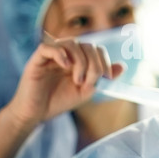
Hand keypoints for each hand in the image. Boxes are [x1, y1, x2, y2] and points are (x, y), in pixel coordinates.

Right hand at [6, 37, 124, 128]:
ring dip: (80, 61)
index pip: (95, 49)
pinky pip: (49, 46)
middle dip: (93, 63)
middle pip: (86, 45)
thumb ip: (101, 78)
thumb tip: (122, 67)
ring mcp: (52, 54)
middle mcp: (66, 54)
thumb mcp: (86, 91)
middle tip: (89, 82)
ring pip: (71, 43)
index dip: (104, 60)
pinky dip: (61, 54)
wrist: (36, 114)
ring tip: (78, 80)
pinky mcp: (38, 59)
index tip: (106, 77)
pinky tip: (66, 67)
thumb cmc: (59, 101)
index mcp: (78, 59)